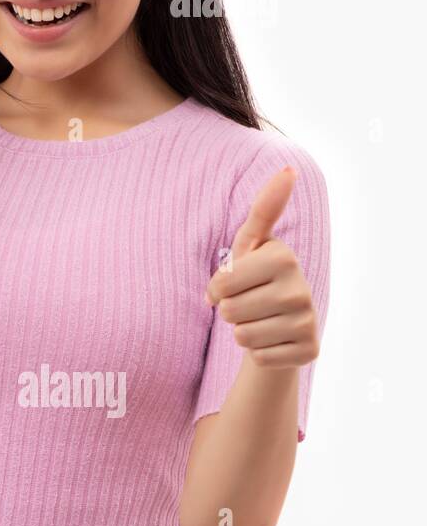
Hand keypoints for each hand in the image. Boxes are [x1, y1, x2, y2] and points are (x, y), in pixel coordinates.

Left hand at [203, 165, 319, 368]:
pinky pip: (259, 357)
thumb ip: (263, 209)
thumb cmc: (256, 278)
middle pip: (230, 311)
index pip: (222, 284)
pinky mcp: (309, 350)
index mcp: (283, 257)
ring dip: (242, 331)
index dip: (216, 289)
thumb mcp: (251, 244)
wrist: (280, 323)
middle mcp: (301, 288)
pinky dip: (258, 352)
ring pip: (242, 336)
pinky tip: (272, 339)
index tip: (231, 282)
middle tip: (247, 303)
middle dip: (229, 311)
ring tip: (259, 320)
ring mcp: (308, 321)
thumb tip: (289, 169)